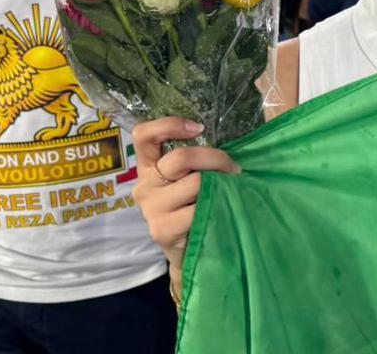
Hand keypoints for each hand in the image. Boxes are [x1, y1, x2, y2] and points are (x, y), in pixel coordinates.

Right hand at [133, 118, 239, 275]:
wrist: (188, 251)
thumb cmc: (194, 206)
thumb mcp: (189, 179)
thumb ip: (194, 161)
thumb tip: (230, 140)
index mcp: (148, 167)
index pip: (143, 135)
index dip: (169, 125)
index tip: (199, 127)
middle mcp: (144, 185)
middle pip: (180, 158)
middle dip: (215, 158)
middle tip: (233, 168)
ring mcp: (151, 208)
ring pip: (195, 183)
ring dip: (220, 184)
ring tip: (229, 191)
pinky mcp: (162, 229)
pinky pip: (197, 209)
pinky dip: (215, 206)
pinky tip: (220, 211)